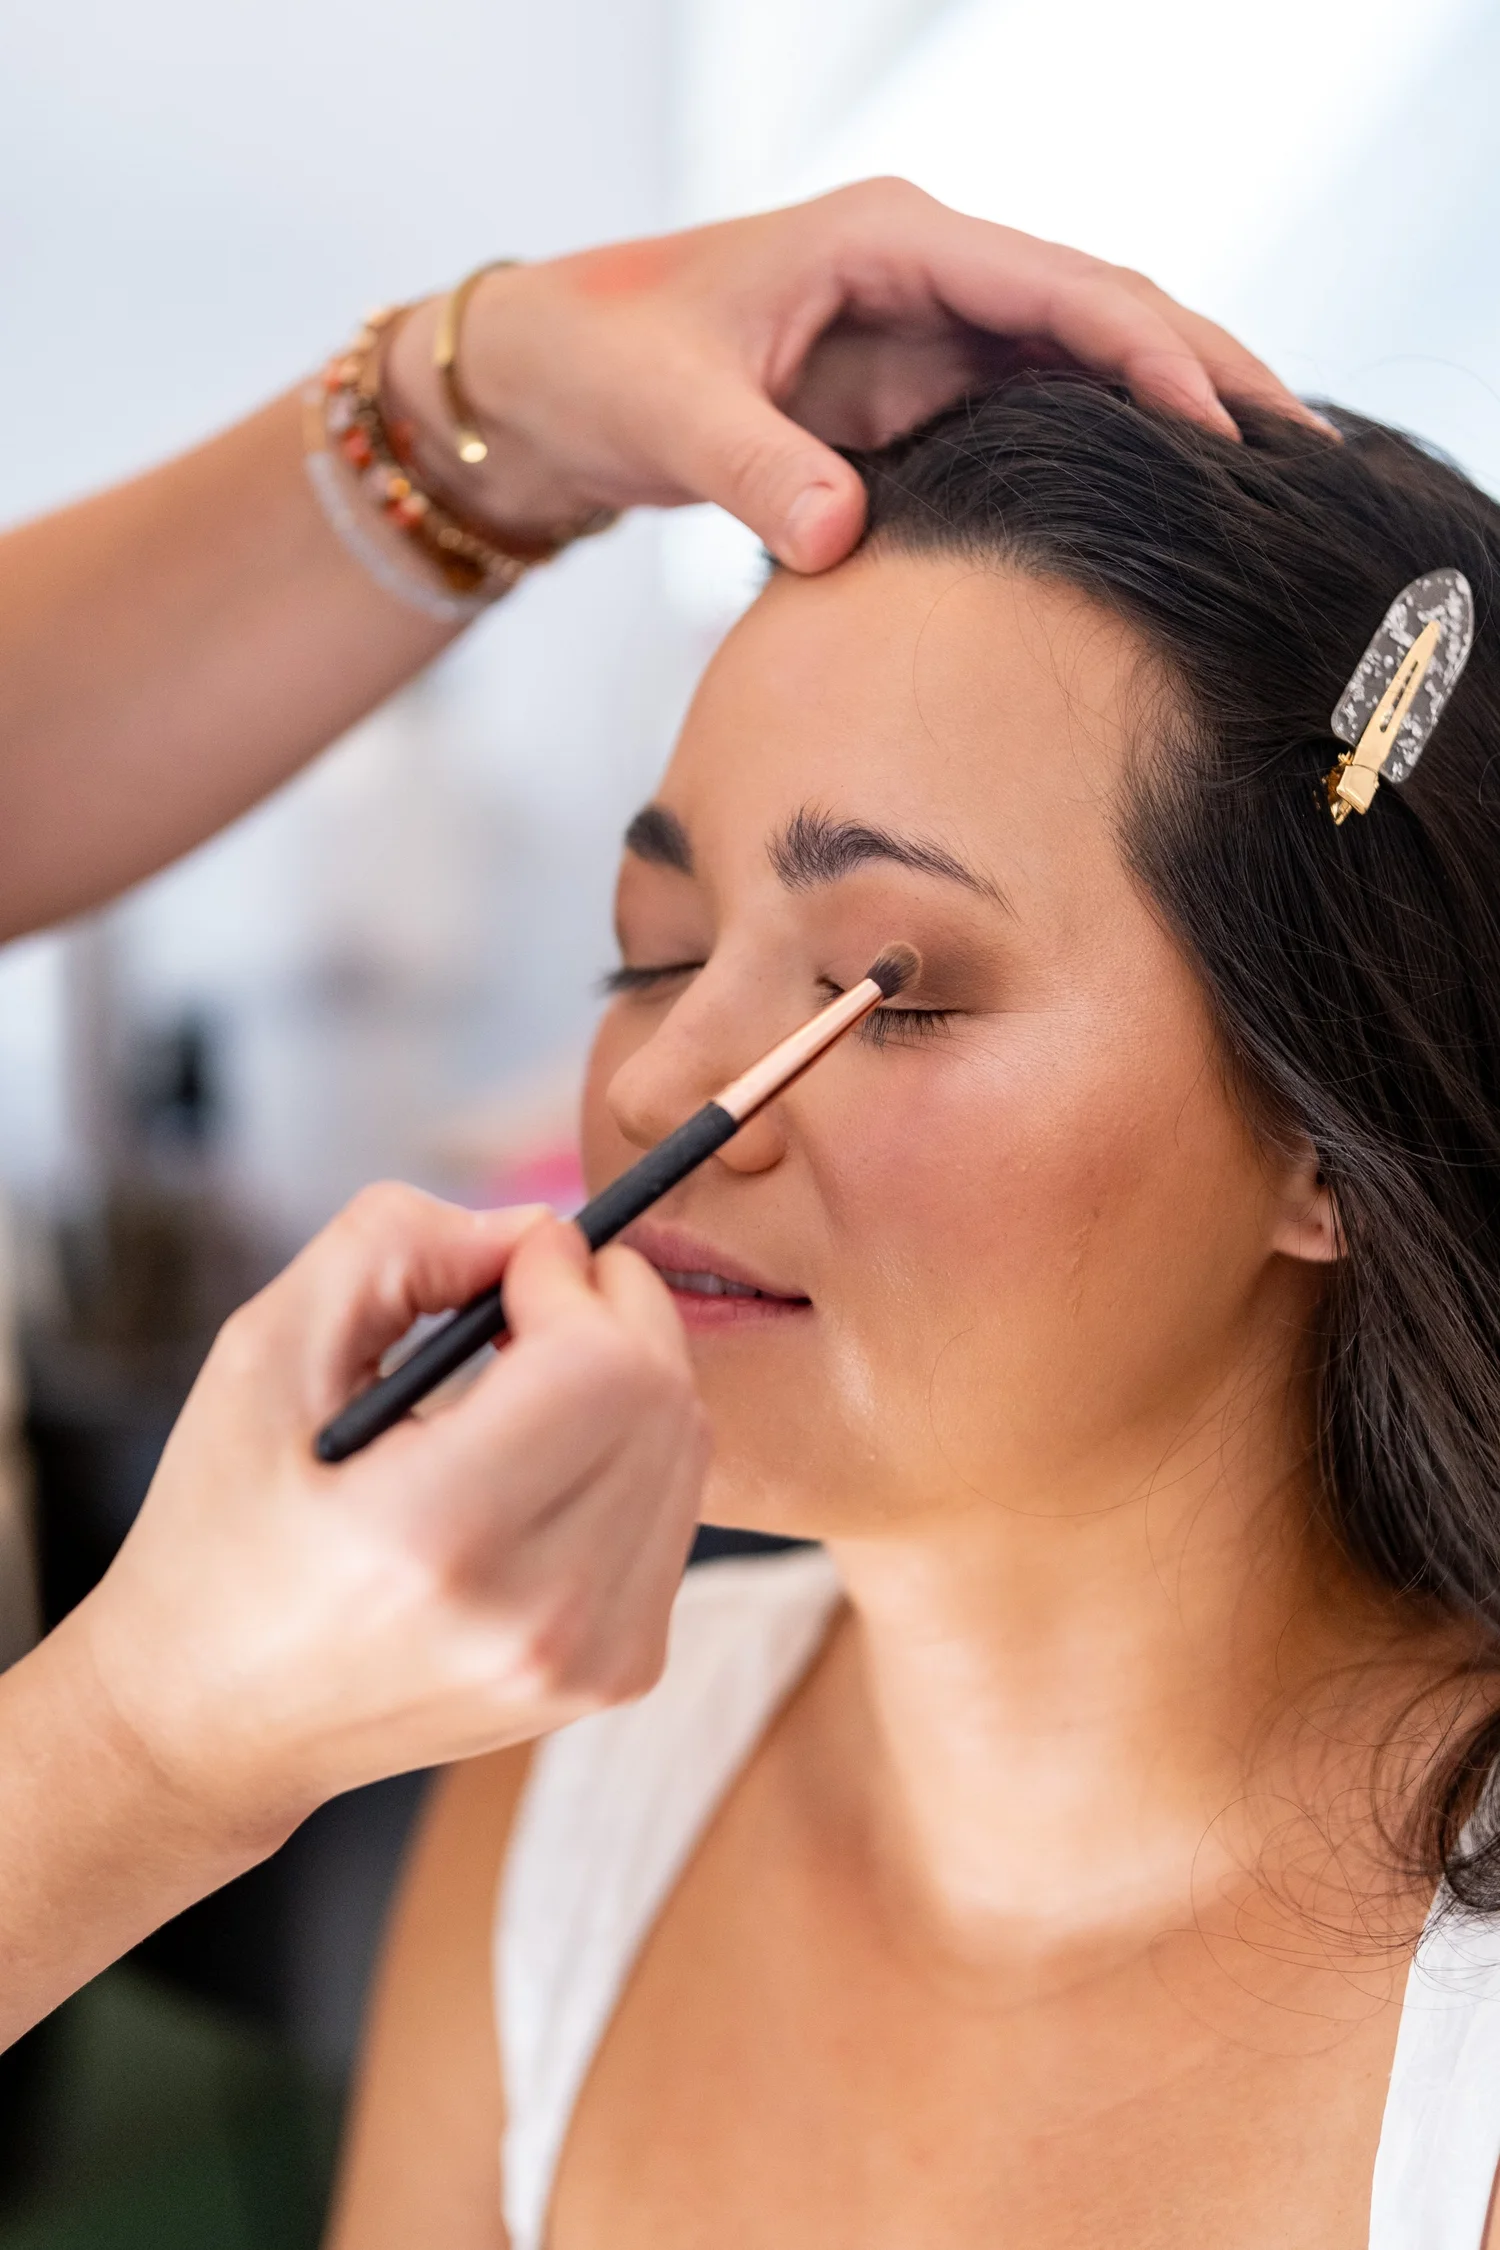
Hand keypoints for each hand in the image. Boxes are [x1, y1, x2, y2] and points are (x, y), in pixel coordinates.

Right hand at [66, 1186, 708, 1852]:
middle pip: (661, 1398)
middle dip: (609, 1310)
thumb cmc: (223, 1531)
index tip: (514, 1259)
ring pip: (687, 1448)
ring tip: (525, 1377)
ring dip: (625, 1377)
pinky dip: (629, 1452)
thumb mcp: (263, 1354)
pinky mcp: (618, 1673)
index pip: (598, 1365)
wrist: (216, 1718)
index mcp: (432, 1540)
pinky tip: (543, 1455)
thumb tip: (532, 1226)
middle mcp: (532, 1618)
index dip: (569, 1278)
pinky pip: (675, 1509)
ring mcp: (588, 1660)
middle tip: (530, 1296)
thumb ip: (394, 1247)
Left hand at [384, 176, 1322, 574]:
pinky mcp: (910, 393)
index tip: (1226, 425)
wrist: (547, 383)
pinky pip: (1031, 417)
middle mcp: (927, 273)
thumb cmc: (597, 363)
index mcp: (890, 239)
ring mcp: (925, 334)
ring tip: (1264, 487)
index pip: (1059, 286)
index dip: (1153, 354)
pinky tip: (1156, 507)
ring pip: (1080, 367)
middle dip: (1206, 371)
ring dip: (1168, 416)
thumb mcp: (671, 413)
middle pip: (1102, 313)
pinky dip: (1101, 451)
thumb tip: (845, 536)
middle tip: (1305, 451)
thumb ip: (758, 470)